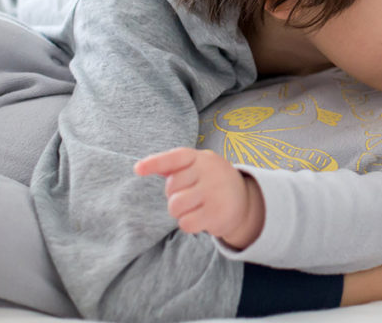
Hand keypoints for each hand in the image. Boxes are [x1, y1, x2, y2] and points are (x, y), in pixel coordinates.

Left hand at [134, 148, 264, 248]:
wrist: (244, 198)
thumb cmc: (211, 181)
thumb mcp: (198, 166)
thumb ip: (173, 166)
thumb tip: (141, 166)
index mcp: (201, 158)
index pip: (175, 158)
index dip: (155, 163)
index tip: (137, 169)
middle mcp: (209, 172)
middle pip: (171, 188)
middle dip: (174, 196)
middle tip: (191, 195)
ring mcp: (214, 193)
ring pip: (175, 207)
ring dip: (180, 212)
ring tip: (194, 207)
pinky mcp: (218, 214)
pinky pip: (186, 223)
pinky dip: (189, 223)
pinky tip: (202, 217)